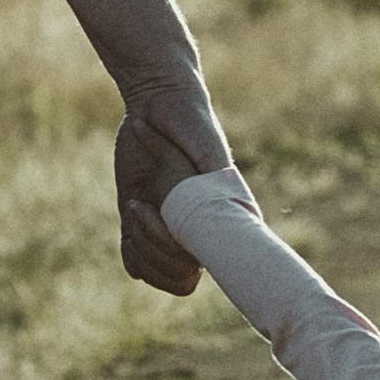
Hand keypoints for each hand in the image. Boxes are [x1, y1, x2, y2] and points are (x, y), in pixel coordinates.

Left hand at [115, 76, 231, 293]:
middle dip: (157, 248)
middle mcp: (199, 230)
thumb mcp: (205, 144)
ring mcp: (171, 232)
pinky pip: (137, 264)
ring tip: (136, 206)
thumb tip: (248, 212)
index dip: (190, 261)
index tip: (174, 235)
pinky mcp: (144, 227)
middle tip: (142, 206)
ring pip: (159, 273)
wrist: (156, 103)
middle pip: (182, 275)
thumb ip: (221, 176)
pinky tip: (131, 217)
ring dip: (143, 249)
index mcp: (222, 216)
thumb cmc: (187, 120)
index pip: (218, 263)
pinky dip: (132, 252)